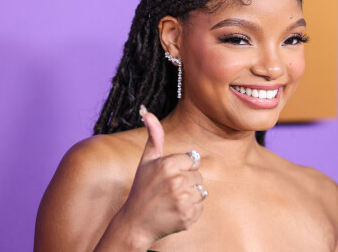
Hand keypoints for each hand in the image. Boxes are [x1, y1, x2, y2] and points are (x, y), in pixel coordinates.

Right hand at [115, 107, 206, 247]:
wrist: (136, 223)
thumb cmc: (142, 189)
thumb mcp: (146, 161)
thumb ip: (154, 137)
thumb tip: (148, 113)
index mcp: (168, 164)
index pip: (193, 160)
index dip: (182, 168)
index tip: (168, 176)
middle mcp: (177, 181)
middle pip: (198, 176)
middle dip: (187, 182)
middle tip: (169, 190)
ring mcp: (183, 200)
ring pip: (201, 191)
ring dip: (190, 196)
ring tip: (172, 201)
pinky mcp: (188, 216)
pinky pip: (200, 207)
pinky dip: (191, 210)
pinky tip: (175, 211)